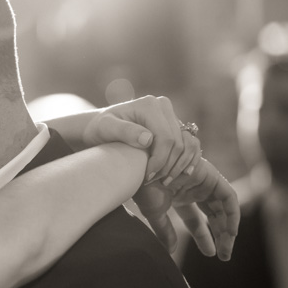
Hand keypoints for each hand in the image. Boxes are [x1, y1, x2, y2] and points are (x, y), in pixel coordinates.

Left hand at [82, 96, 200, 183]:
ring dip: (178, 166)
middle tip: (152, 181)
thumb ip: (125, 131)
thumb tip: (148, 139)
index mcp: (150, 105)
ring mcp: (170, 116)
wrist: (100, 127)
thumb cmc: (99, 128)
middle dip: (168, 166)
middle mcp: (164, 107)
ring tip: (162, 181)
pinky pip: (189, 145)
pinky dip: (186, 161)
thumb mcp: (106, 128)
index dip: (160, 160)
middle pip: (178, 143)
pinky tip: (177, 175)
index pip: (166, 138)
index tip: (147, 176)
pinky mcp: (173, 126)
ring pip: (187, 145)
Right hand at [132, 158, 238, 260]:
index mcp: (179, 196)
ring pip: (224, 207)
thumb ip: (165, 230)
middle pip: (214, 214)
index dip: (204, 238)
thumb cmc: (142, 187)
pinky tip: (230, 231)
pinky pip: (228, 197)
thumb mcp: (155, 213)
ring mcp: (203, 181)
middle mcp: (194, 188)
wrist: (140, 168)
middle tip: (224, 256)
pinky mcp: (211, 175)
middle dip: (220, 235)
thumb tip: (170, 251)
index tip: (211, 254)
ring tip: (228, 246)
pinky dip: (232, 213)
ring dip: (228, 227)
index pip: (197, 220)